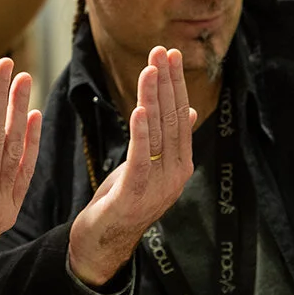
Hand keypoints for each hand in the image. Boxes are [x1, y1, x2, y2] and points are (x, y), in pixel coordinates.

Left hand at [66, 47, 195, 286]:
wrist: (102, 243)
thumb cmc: (124, 200)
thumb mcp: (148, 165)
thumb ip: (169, 141)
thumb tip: (191, 112)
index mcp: (181, 165)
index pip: (181, 116)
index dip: (175, 84)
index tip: (169, 55)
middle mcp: (176, 174)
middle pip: (173, 120)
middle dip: (167, 83)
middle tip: (162, 51)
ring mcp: (159, 186)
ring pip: (158, 134)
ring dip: (153, 98)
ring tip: (150, 69)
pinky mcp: (136, 194)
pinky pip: (140, 158)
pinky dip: (140, 132)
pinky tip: (138, 108)